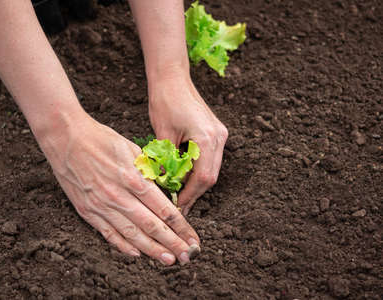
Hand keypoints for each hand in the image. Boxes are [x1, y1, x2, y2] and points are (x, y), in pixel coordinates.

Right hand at [37, 113, 199, 264]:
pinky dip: (123, 246)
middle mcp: (119, 196)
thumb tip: (164, 190)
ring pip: (132, 235)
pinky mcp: (87, 211)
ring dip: (152, 250)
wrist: (65, 138)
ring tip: (169, 260)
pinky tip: (137, 254)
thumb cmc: (100, 139)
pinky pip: (108, 233)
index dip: (182, 227)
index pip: (165, 210)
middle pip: (152, 227)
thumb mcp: (132, 148)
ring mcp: (102, 206)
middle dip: (173, 243)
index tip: (193, 238)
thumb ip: (148, 171)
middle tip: (188, 256)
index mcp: (134, 178)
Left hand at [148, 73, 227, 214]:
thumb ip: (166, 163)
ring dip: (195, 182)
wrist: (172, 77)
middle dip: (193, 192)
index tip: (176, 205)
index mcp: (207, 138)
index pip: (202, 178)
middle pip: (211, 176)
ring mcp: (219, 134)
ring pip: (211, 169)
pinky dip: (197, 170)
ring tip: (177, 193)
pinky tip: (182, 176)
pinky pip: (209, 159)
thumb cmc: (165, 101)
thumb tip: (164, 187)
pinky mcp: (215, 132)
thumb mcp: (162, 135)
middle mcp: (219, 137)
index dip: (189, 195)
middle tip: (177, 204)